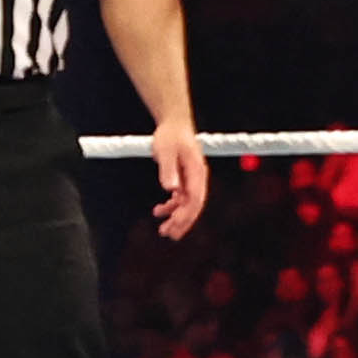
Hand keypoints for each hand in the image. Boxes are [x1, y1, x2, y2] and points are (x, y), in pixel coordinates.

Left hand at [150, 119, 209, 242]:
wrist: (174, 124)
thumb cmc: (170, 136)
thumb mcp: (166, 152)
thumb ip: (168, 170)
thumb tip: (170, 188)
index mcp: (197, 172)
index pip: (195, 199)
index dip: (186, 215)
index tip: (173, 225)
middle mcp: (197, 177)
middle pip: (194, 205)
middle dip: (183, 222)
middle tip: (168, 234)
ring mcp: (191, 178)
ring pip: (187, 204)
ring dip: (176, 217)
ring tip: (163, 229)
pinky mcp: (184, 178)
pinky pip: (181, 198)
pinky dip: (171, 207)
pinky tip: (159, 211)